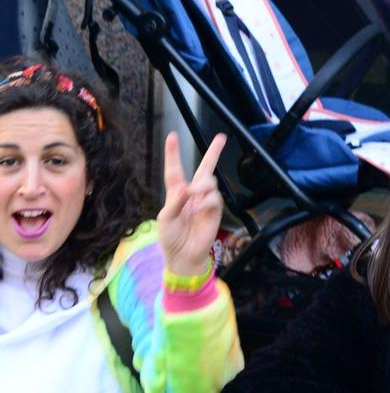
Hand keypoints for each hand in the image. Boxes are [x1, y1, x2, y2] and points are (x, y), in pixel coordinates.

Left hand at [158, 133, 225, 281]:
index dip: (173, 153)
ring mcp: (205, 201)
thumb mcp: (165, 219)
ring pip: (209, 181)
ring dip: (202, 186)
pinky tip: (200, 209)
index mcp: (176, 193)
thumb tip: (186, 187)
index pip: (175, 170)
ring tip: (194, 197)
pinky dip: (206, 201)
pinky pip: (214, 198)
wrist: (184, 256)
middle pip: (205, 168)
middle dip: (214, 152)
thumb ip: (175, 202)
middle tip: (222, 137)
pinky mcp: (215, 210)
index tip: (172, 136)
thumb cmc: (170, 238)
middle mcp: (192, 194)